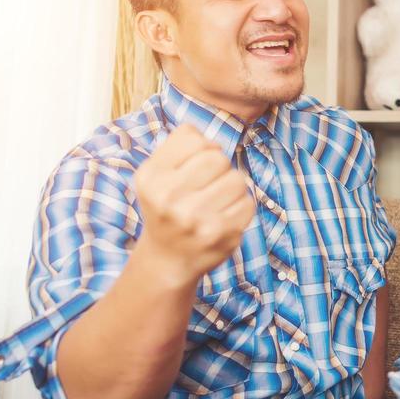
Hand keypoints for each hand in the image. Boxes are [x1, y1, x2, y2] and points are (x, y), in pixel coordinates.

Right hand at [132, 124, 255, 284]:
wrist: (167, 260)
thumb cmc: (167, 207)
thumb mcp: (156, 174)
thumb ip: (179, 146)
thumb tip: (213, 140)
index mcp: (151, 177)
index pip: (193, 138)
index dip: (202, 147)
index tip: (195, 164)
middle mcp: (169, 198)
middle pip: (218, 157)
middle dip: (219, 167)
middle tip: (208, 184)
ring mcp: (196, 219)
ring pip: (237, 179)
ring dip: (232, 186)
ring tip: (216, 200)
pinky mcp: (221, 235)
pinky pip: (248, 202)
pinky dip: (240, 206)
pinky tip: (223, 216)